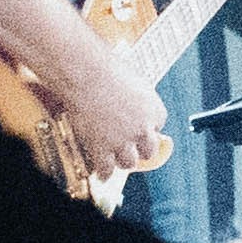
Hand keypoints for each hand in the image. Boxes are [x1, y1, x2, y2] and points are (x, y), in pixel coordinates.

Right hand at [61, 57, 173, 176]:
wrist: (83, 73)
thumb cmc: (105, 69)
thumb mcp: (132, 81)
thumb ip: (137, 98)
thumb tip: (132, 103)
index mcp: (155, 110)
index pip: (157, 127)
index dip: (145, 127)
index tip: (138, 128)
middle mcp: (143, 128)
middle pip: (149, 151)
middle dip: (139, 149)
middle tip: (130, 148)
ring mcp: (123, 140)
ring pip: (129, 163)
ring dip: (122, 160)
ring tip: (113, 158)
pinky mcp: (102, 148)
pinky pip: (106, 169)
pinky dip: (104, 172)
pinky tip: (101, 172)